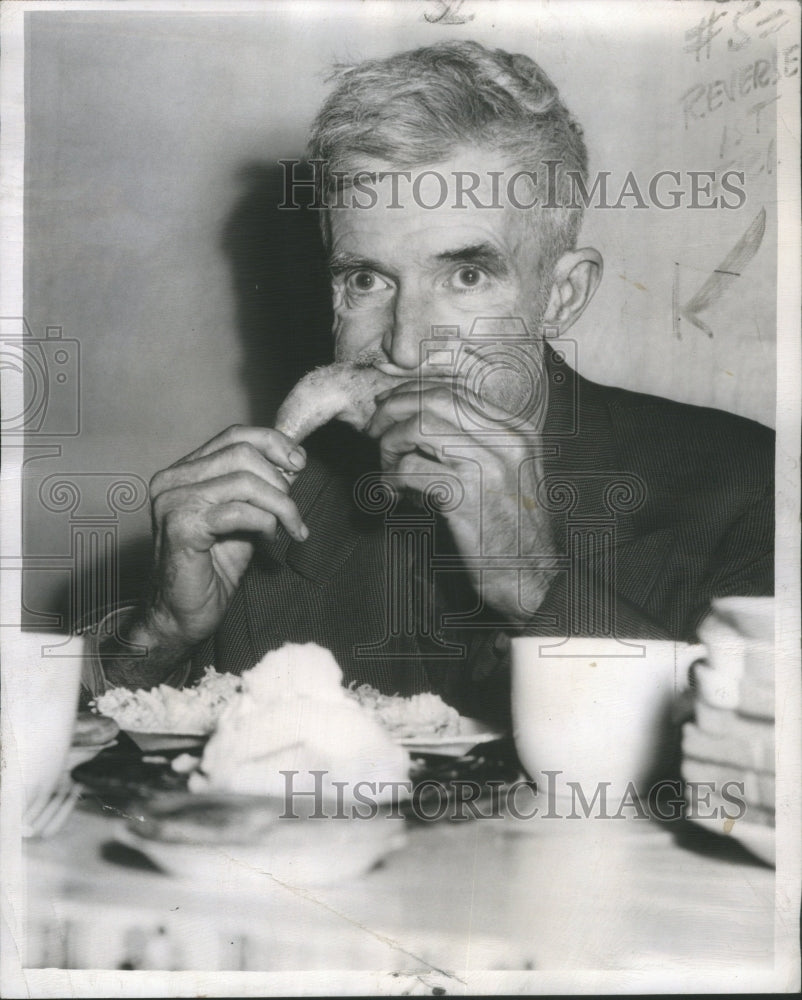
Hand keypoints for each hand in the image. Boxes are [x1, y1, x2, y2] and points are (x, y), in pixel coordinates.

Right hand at [145, 425, 308, 649]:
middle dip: (280, 480)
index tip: (299, 463)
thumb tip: (293, 462)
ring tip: (289, 528)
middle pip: (242, 454)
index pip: (233, 435)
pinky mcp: (181, 527)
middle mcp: (172, 480)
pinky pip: (239, 512)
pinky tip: (270, 539)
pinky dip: (265, 522)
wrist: (183, 614)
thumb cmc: (213, 567)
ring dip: (280, 505)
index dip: (273, 443)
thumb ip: (260, 488)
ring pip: (244, 481)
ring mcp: (173, 502)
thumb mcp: (244, 517)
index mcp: (183, 471)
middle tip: (294, 510)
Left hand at [366, 378, 557, 620]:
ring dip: (389, 445)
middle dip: (392, 409)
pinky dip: (390, 479)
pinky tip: (393, 497)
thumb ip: (471, 444)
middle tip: (372, 430)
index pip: (454, 389)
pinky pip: (410, 469)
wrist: (531, 579)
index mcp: (515, 430)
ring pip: (417, 427)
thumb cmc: (510, 530)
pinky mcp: (465, 495)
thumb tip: (416, 418)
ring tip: (387, 469)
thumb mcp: (504, 474)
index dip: (411, 392)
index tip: (386, 404)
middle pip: (433, 399)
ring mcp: (487, 465)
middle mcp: (505, 440)